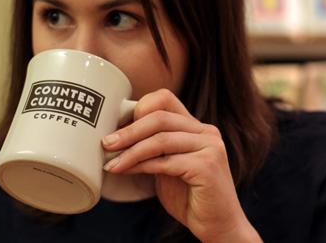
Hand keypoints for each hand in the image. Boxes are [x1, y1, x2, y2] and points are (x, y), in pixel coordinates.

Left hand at [102, 89, 261, 241]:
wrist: (218, 225)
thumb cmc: (190, 197)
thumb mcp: (168, 166)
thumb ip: (153, 150)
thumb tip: (117, 139)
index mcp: (197, 127)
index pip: (164, 100)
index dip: (139, 109)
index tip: (118, 126)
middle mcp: (206, 132)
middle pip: (159, 117)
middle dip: (128, 130)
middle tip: (106, 143)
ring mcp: (210, 147)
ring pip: (160, 139)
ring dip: (130, 151)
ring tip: (112, 162)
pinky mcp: (207, 166)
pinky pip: (165, 161)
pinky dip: (141, 165)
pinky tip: (126, 171)